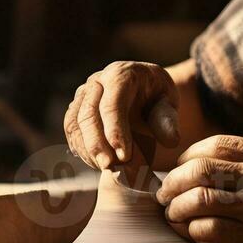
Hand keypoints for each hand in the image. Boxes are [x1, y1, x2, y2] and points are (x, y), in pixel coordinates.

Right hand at [63, 61, 178, 179]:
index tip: (124, 155)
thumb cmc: (157, 98)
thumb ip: (168, 120)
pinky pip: (71, 132)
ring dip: (88, 149)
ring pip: (75, 124)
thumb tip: (171, 140)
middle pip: (88, 113)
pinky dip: (81, 150)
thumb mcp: (168, 104)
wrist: (143, 94)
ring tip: (106, 168)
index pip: (112, 102)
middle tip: (110, 167)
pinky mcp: (75, 110)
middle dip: (97, 144)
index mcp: (121, 74)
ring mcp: (83, 95)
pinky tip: (97, 163)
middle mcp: (97, 81)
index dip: (116, 130)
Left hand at [156, 135, 242, 242]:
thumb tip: (187, 165)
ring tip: (172, 213)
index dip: (187, 157)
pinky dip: (191, 229)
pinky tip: (189, 230)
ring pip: (200, 200)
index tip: (179, 169)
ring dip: (177, 208)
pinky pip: (209, 229)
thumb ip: (240, 160)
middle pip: (199, 170)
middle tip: (165, 193)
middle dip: (173, 182)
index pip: (213, 145)